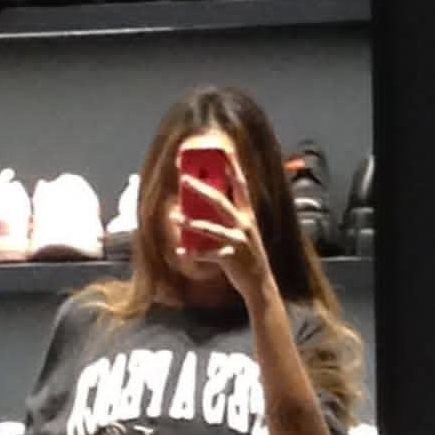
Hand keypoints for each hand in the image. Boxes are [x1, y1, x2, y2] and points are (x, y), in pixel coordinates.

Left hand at [172, 148, 275, 305]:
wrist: (259, 284)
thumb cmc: (247, 257)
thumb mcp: (242, 233)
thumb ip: (228, 218)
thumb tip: (204, 206)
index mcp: (247, 215)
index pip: (240, 185)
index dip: (232, 167)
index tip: (223, 150)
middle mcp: (244, 225)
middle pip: (220, 201)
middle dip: (201, 189)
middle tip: (184, 179)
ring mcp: (238, 241)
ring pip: (211, 228)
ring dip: (191, 223)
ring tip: (175, 217)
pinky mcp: (231, 258)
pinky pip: (207, 254)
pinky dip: (193, 253)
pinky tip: (180, 251)